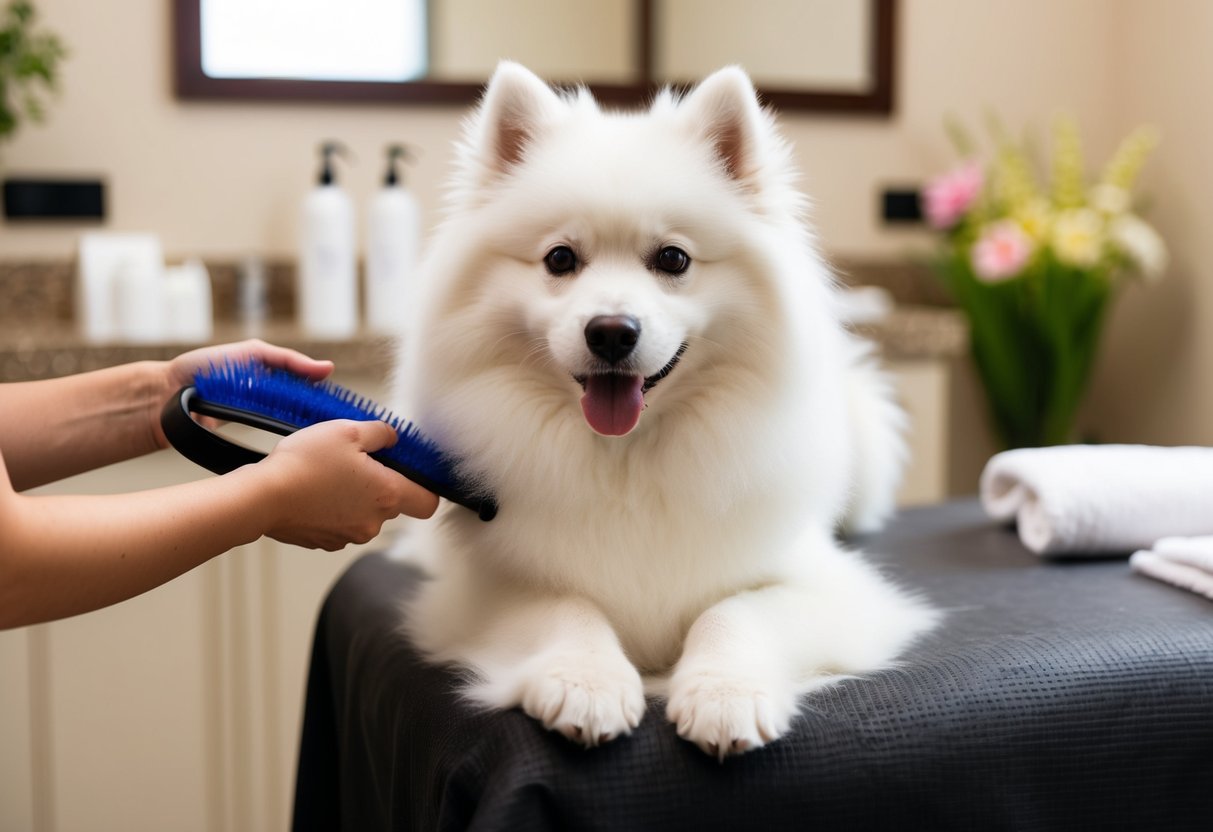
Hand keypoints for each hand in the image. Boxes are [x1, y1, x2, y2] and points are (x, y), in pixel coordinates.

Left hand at [151, 340, 334, 448]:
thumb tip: (327, 368)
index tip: (343, 404)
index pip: (310, 388)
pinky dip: (287, 438)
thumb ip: (290, 361)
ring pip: (293, 425)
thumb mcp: (253, 353)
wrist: (170, 394)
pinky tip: (300, 439)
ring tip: (322, 430)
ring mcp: (260, 418)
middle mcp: (271, 398)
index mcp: (274, 377)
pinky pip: (274, 438)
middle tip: (335, 420)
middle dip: (320, 415)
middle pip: (305, 409)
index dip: (327, 396)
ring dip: (306, 428)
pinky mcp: (249, 436)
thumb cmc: (206, 367)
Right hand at [256, 419, 438, 549]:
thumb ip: (380, 433)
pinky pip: (340, 522)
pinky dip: (332, 508)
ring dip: (354, 496)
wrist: (261, 497)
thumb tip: (393, 438)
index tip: (412, 474)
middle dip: (380, 483)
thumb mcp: (347, 430)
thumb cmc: (304, 464)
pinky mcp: (325, 542)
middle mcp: (373, 522)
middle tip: (355, 461)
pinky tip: (314, 490)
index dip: (426, 488)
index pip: (429, 503)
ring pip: (364, 513)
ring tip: (329, 474)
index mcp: (387, 495)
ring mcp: (349, 536)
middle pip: (393, 504)